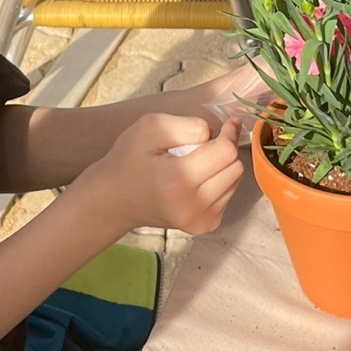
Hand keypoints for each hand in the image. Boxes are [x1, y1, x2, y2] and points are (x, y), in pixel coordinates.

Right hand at [79, 114, 242, 236]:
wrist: (115, 198)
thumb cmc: (130, 158)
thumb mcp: (149, 127)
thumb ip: (186, 125)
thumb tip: (215, 133)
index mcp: (178, 179)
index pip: (226, 152)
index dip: (228, 133)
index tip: (226, 123)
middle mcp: (192, 206)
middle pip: (235, 167)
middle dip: (225, 150)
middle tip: (204, 144)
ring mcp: (199, 220)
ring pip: (235, 181)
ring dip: (222, 167)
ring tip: (196, 163)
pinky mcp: (204, 226)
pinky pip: (228, 195)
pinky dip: (218, 182)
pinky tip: (196, 180)